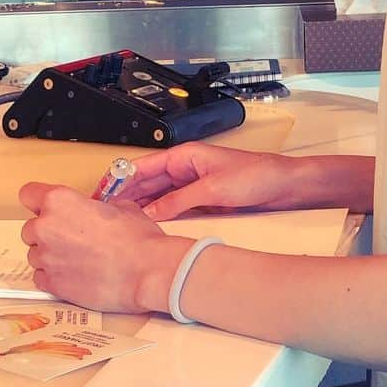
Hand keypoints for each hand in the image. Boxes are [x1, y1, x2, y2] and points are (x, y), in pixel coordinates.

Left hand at [20, 182, 187, 311]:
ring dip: (51, 255)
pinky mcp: (51, 284)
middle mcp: (46, 227)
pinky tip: (75, 274)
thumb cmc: (137, 239)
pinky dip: (53, 276)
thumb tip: (95, 212)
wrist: (145, 271)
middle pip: (31, 227)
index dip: (38, 201)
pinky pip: (41, 277)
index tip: (44, 207)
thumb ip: (96, 207)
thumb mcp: (121, 207)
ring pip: (35, 253)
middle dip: (48, 231)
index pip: (28, 194)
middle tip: (71, 236)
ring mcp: (46, 257)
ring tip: (77, 258)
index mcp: (60, 201)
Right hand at [113, 142, 301, 220]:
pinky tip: (149, 229)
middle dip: (126, 197)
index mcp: (184, 156)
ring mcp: (193, 186)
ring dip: (141, 209)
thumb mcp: (212, 189)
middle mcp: (185, 169)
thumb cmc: (255, 176)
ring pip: (158, 197)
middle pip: (147, 183)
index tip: (103, 194)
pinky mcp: (202, 201)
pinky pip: (173, 208)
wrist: (283, 187)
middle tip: (105, 216)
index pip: (143, 166)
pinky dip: (160, 217)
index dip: (121, 179)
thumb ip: (179, 201)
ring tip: (120, 226)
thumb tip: (150, 213)